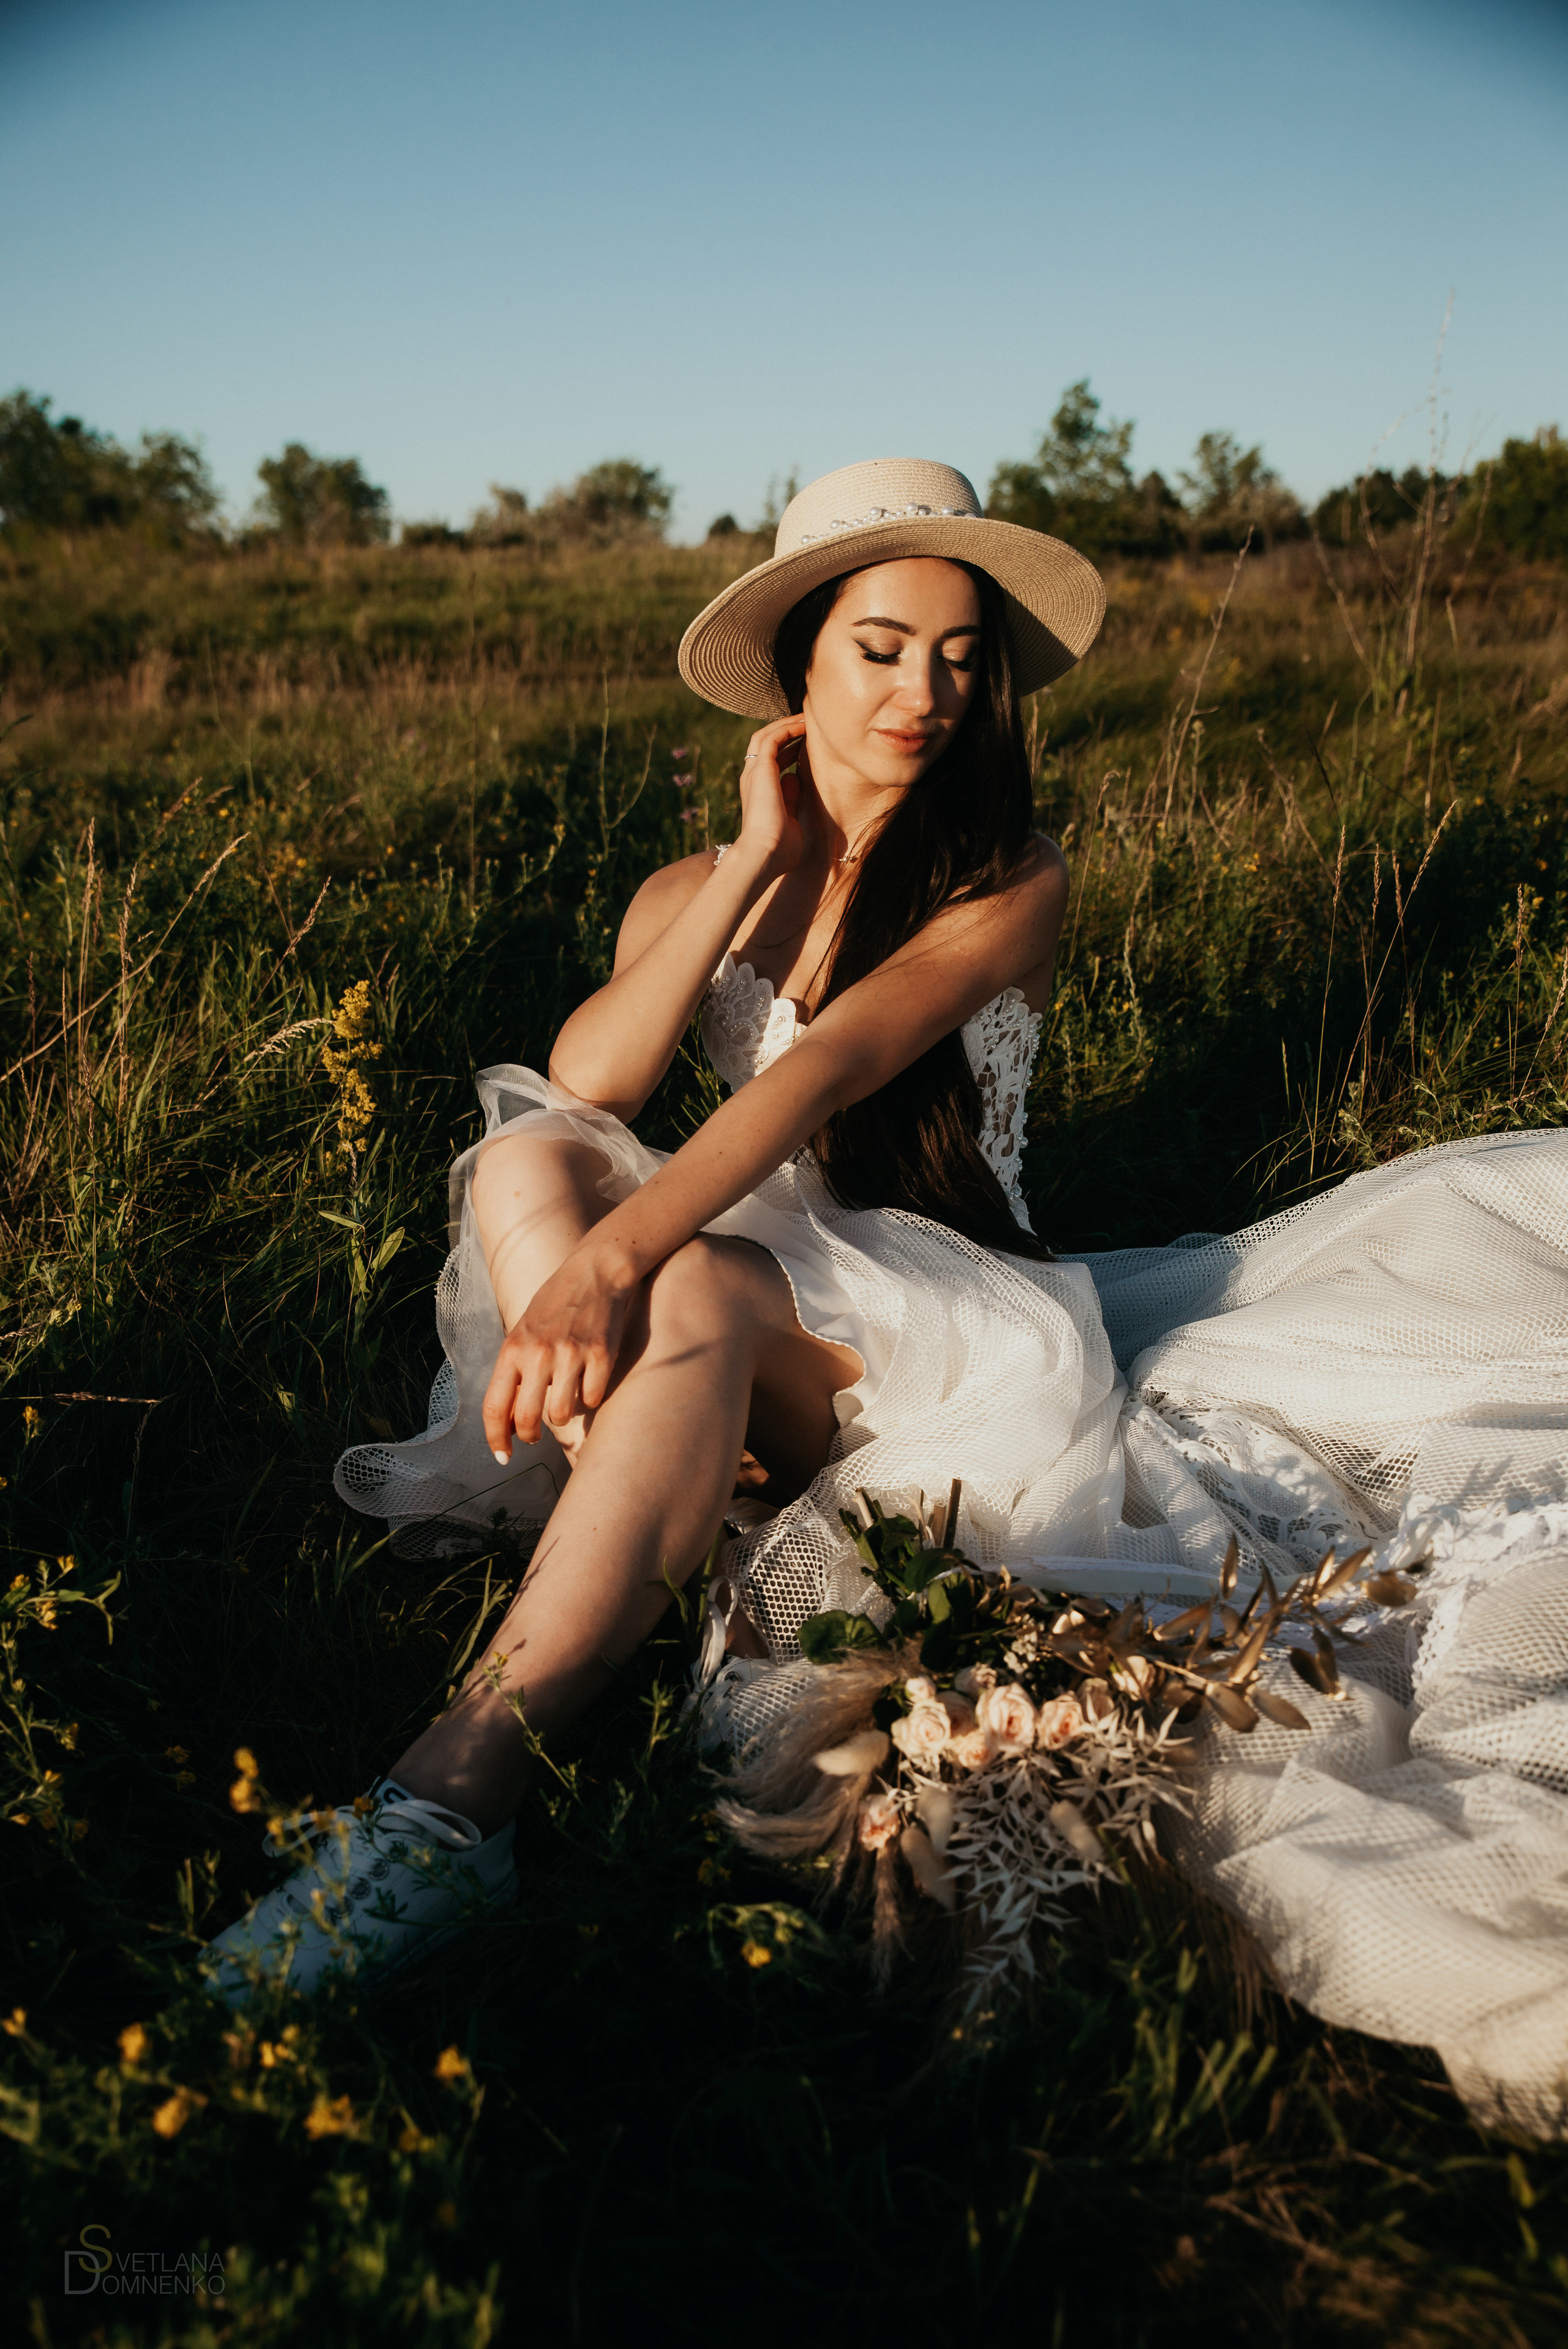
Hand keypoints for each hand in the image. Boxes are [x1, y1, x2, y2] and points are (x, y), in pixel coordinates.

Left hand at [482, 1241, 640, 1456]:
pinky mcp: (600, 1354)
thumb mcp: (523, 1332)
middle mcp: (538, 1353)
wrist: (595, 1271)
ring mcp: (570, 1354)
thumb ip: (516, 1371)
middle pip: (527, 1419)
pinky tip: (590, 1380)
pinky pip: (592, 1399)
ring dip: (564, 1415)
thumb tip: (510, 1420)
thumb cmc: (555, 1304)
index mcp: (512, 1349)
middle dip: (531, 1437)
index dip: (496, 1439)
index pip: (495, 1406)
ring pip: (562, 1415)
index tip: (503, 1457)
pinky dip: (590, 1397)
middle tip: (535, 1437)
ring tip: (566, 1396)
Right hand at [736, 716, 808, 882]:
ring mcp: (754, 772)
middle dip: (784, 732)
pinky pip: (772, 738)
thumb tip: (795, 778)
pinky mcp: (760, 768)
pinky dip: (787, 728)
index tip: (806, 746)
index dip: (788, 752)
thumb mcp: (790, 819)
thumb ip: (791, 799)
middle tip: (806, 724)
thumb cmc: (779, 850)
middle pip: (764, 745)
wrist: (764, 854)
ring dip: (785, 725)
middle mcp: (752, 779)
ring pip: (765, 736)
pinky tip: (805, 724)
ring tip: (806, 718)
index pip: (770, 764)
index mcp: (758, 793)